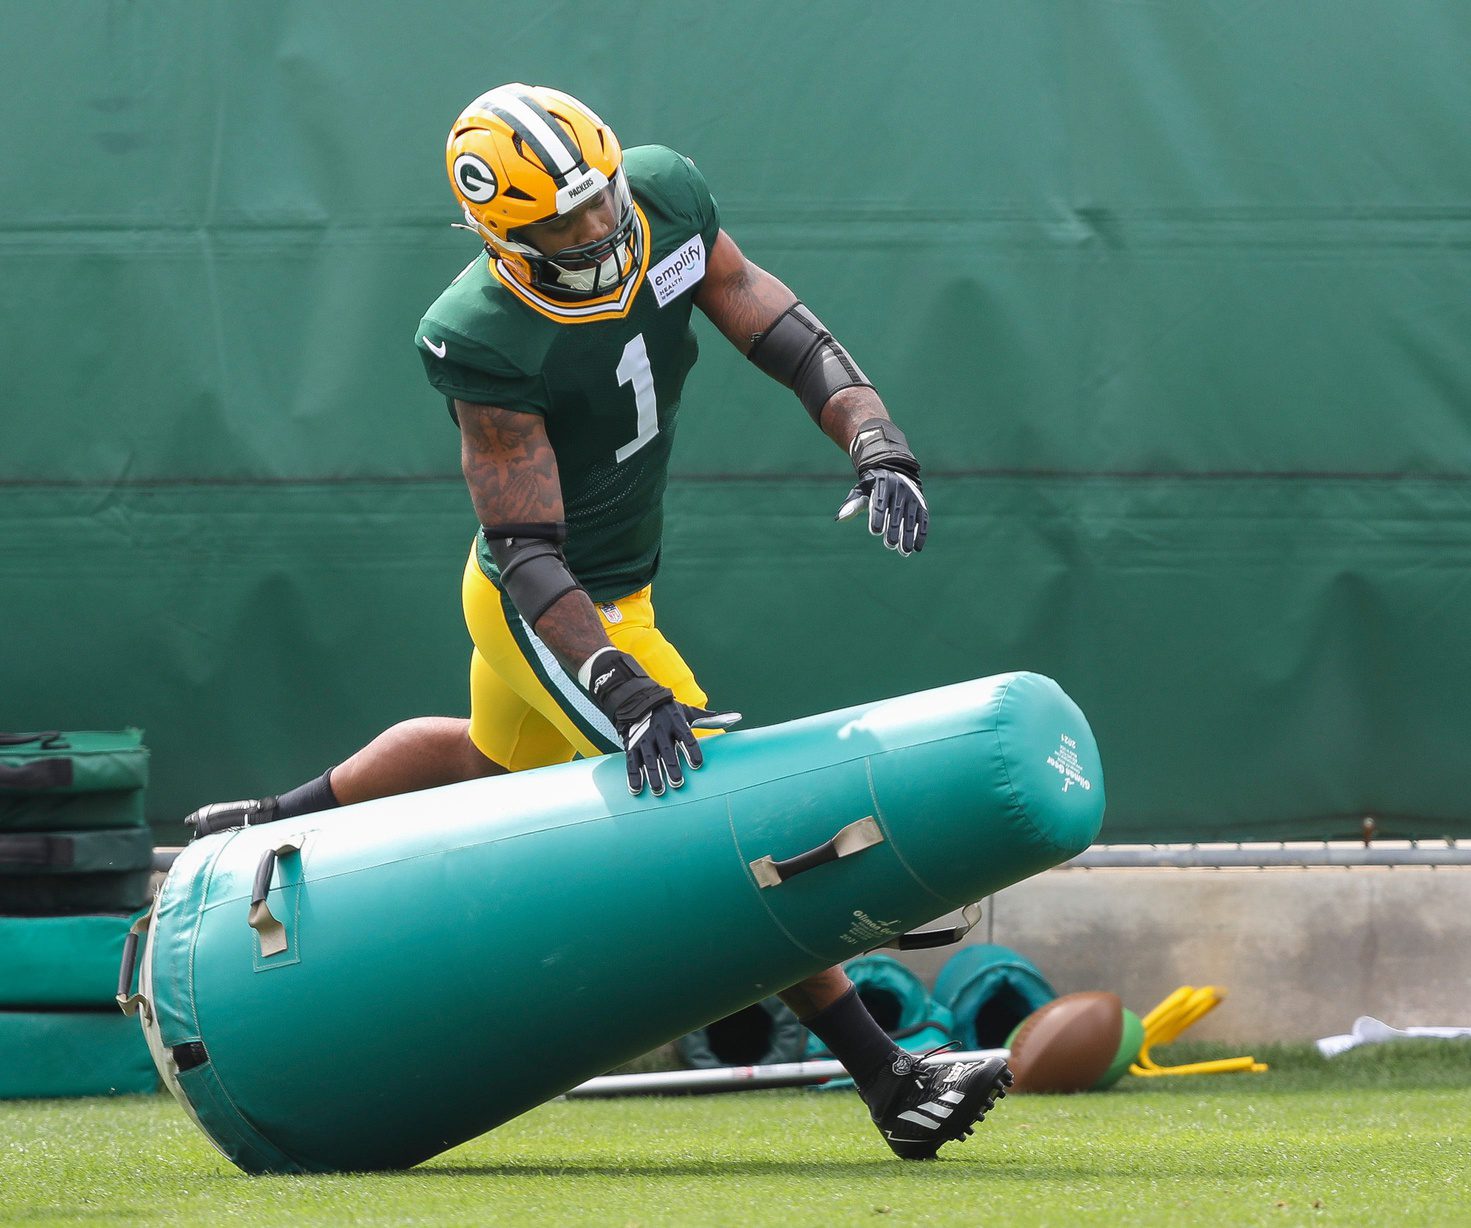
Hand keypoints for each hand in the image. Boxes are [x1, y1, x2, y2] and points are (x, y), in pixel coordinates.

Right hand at [584, 649, 740, 794]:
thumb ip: (710, 718)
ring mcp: (644, 738)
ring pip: (649, 758)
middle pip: (667, 751)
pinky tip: (636, 789)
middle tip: (678, 782)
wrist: (638, 699)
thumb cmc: (670, 710)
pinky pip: (632, 761)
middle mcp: (660, 730)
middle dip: (671, 767)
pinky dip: (634, 775)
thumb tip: (736, 717)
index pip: (686, 737)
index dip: (692, 751)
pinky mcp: (632, 745)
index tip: (697, 765)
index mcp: (676, 723)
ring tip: (659, 790)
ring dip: (654, 775)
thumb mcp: (688, 712)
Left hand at [837, 467, 927, 554]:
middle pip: (897, 511)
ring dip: (908, 535)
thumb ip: (852, 504)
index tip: (876, 532)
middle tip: (890, 545)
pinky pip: (923, 519)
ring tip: (905, 551)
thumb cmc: (873, 485)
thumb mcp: (861, 490)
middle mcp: (899, 488)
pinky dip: (921, 533)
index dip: (878, 517)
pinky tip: (917, 547)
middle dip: (894, 529)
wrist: (895, 470)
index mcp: (882, 484)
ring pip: (911, 517)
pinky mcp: (921, 503)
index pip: (879, 502)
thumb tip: (839, 519)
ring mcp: (912, 496)